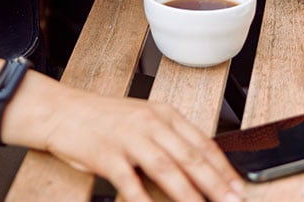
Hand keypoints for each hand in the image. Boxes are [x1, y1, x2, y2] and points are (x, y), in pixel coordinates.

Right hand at [35, 89, 243, 201]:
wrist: (64, 110)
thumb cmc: (104, 118)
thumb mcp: (142, 119)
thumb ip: (169, 138)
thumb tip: (199, 167)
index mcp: (163, 113)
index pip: (202, 142)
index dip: (223, 168)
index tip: (239, 188)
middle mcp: (150, 122)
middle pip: (189, 156)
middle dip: (215, 184)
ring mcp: (129, 138)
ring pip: (167, 168)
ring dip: (189, 194)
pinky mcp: (107, 155)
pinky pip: (131, 182)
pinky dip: (144, 201)